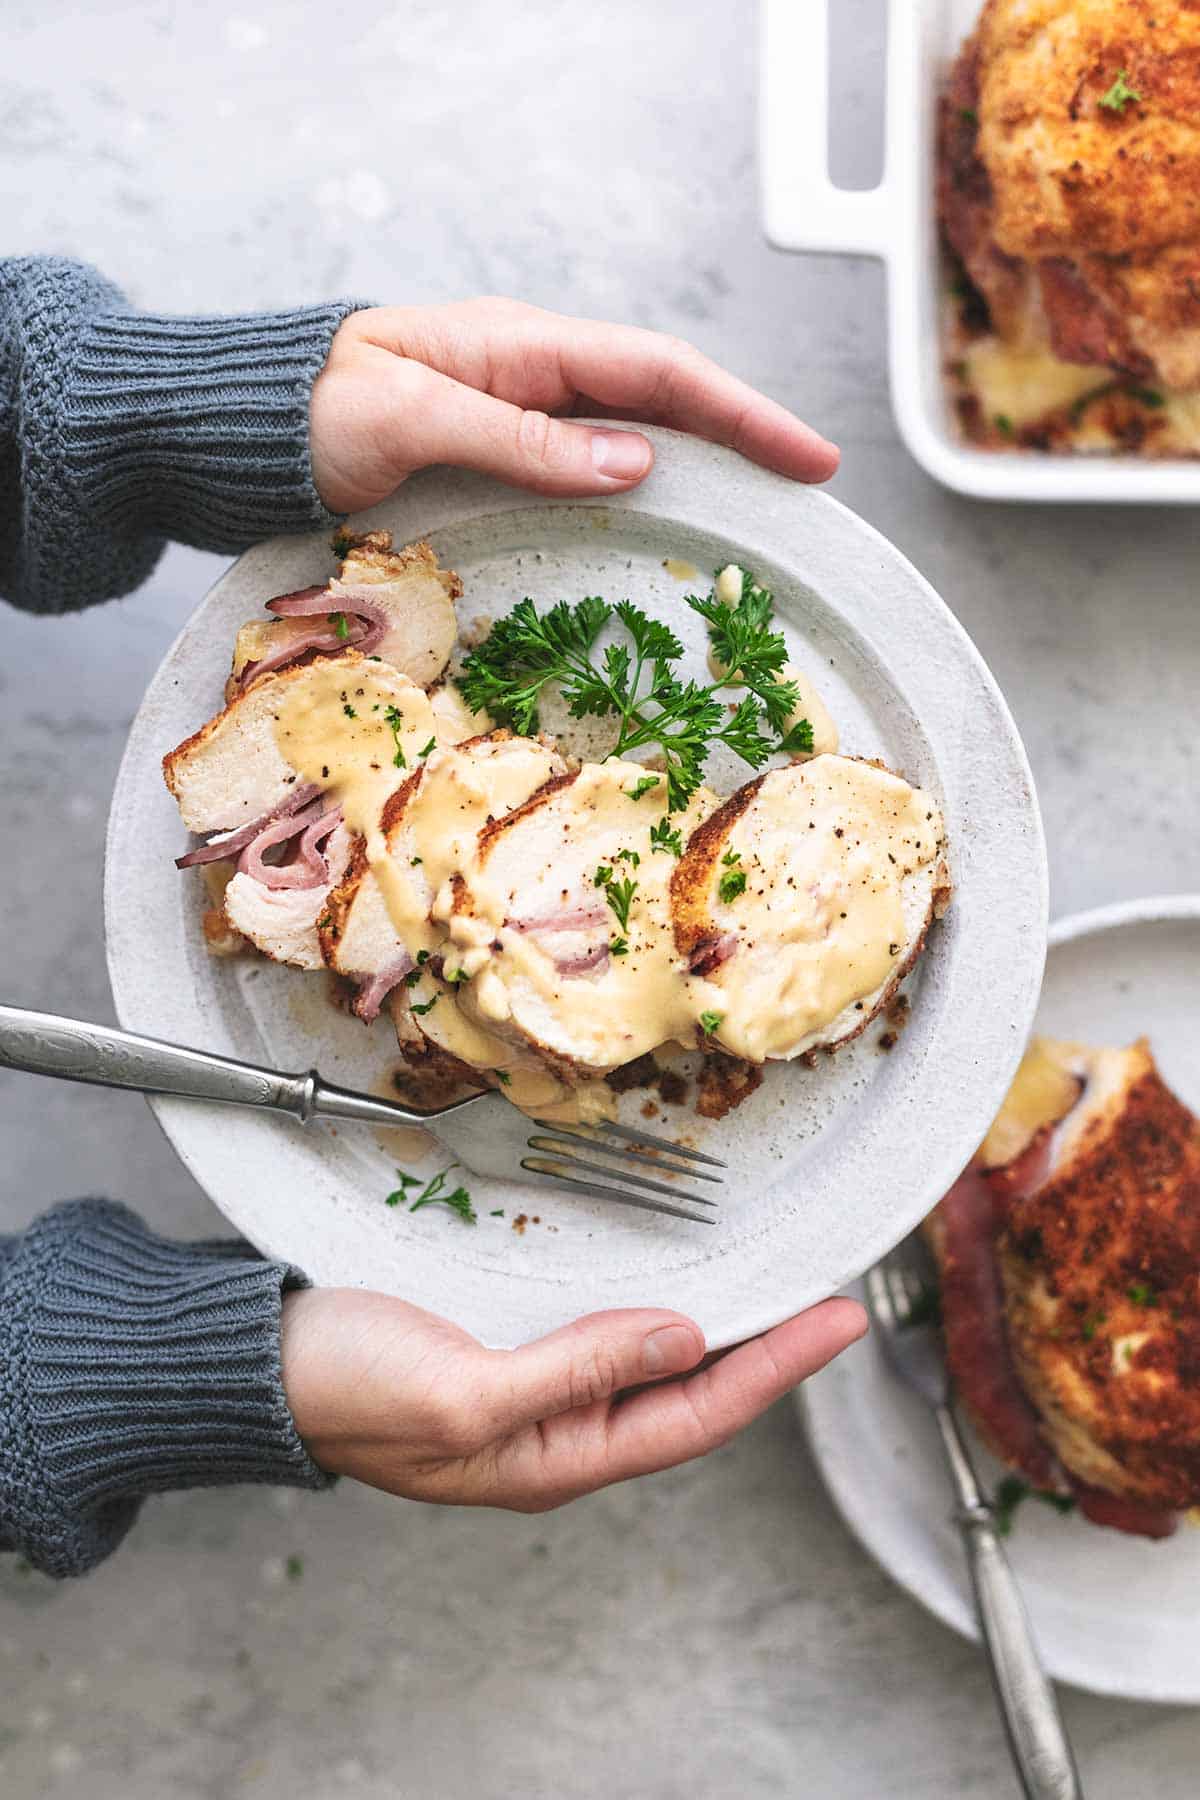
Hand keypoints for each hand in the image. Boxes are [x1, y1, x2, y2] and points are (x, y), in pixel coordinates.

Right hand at [281, 1288, 864, 1509]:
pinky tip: (673, 1281)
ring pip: (652, 1362)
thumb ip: (575, 1370)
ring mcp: (534, 1389)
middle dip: (767, 1351)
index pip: (696, 1415)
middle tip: (831, 1302)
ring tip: (777, 1290)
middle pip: (689, 1394)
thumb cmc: (346, 1388)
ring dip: (719, 1327)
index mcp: (553, 1457)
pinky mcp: (508, 1346)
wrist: (261, 1364)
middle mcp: (558, 1429)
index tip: (839, 1321)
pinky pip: (604, 1332)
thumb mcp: (461, 1391)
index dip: (777, 1368)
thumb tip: (686, 1340)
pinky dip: (652, 1304)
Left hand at [309, 297, 838, 513]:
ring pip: (633, 434)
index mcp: (522, 346)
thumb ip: (524, 439)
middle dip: (743, 435)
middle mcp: (532, 374)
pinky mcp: (497, 455)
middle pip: (664, 399)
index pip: (659, 370)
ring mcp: (517, 414)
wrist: (245, 427)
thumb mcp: (415, 420)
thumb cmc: (314, 413)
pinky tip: (669, 521)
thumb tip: (640, 460)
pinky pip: (589, 469)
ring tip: (762, 508)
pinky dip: (642, 491)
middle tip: (812, 483)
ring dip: (702, 465)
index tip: (808, 456)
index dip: (742, 412)